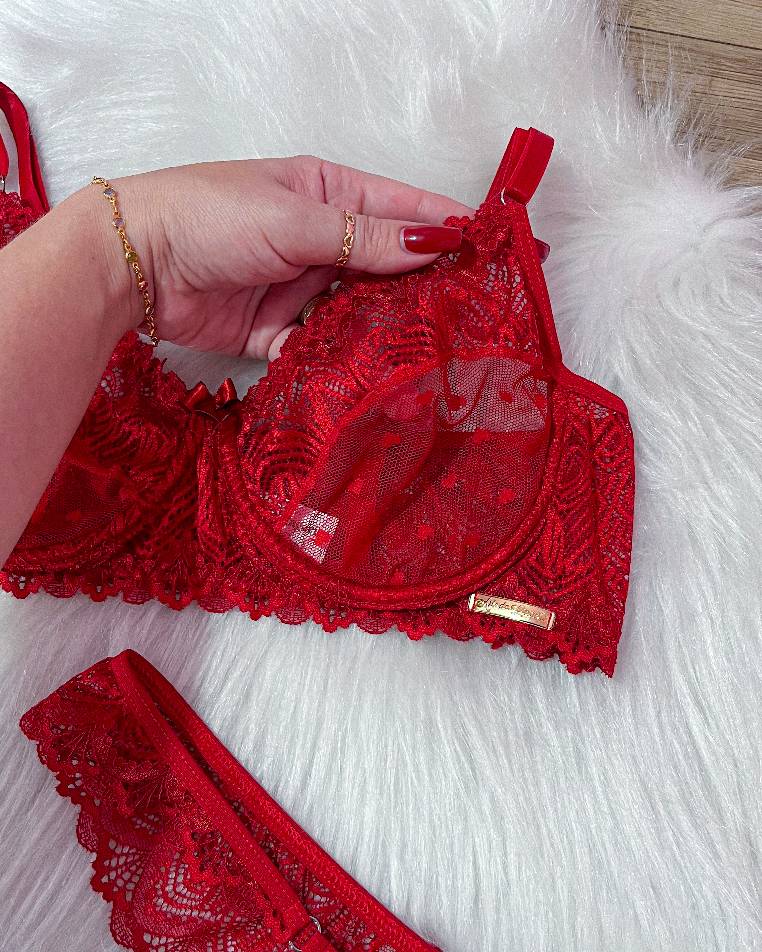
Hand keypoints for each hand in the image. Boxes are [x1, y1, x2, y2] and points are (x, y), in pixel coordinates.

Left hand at [96, 156, 473, 359]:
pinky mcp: (279, 333)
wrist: (135, 266)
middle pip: (390, 267)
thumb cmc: (209, 216)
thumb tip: (435, 242)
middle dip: (428, 290)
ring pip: (362, 313)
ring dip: (387, 330)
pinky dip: (339, 360)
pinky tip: (367, 375)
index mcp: (330, 194)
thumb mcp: (295, 219)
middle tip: (475, 316)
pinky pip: (322, 349)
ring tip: (430, 352)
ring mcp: (302, 288)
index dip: (453, 228)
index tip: (500, 251)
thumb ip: (365, 239)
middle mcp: (322, 242)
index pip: (405, 209)